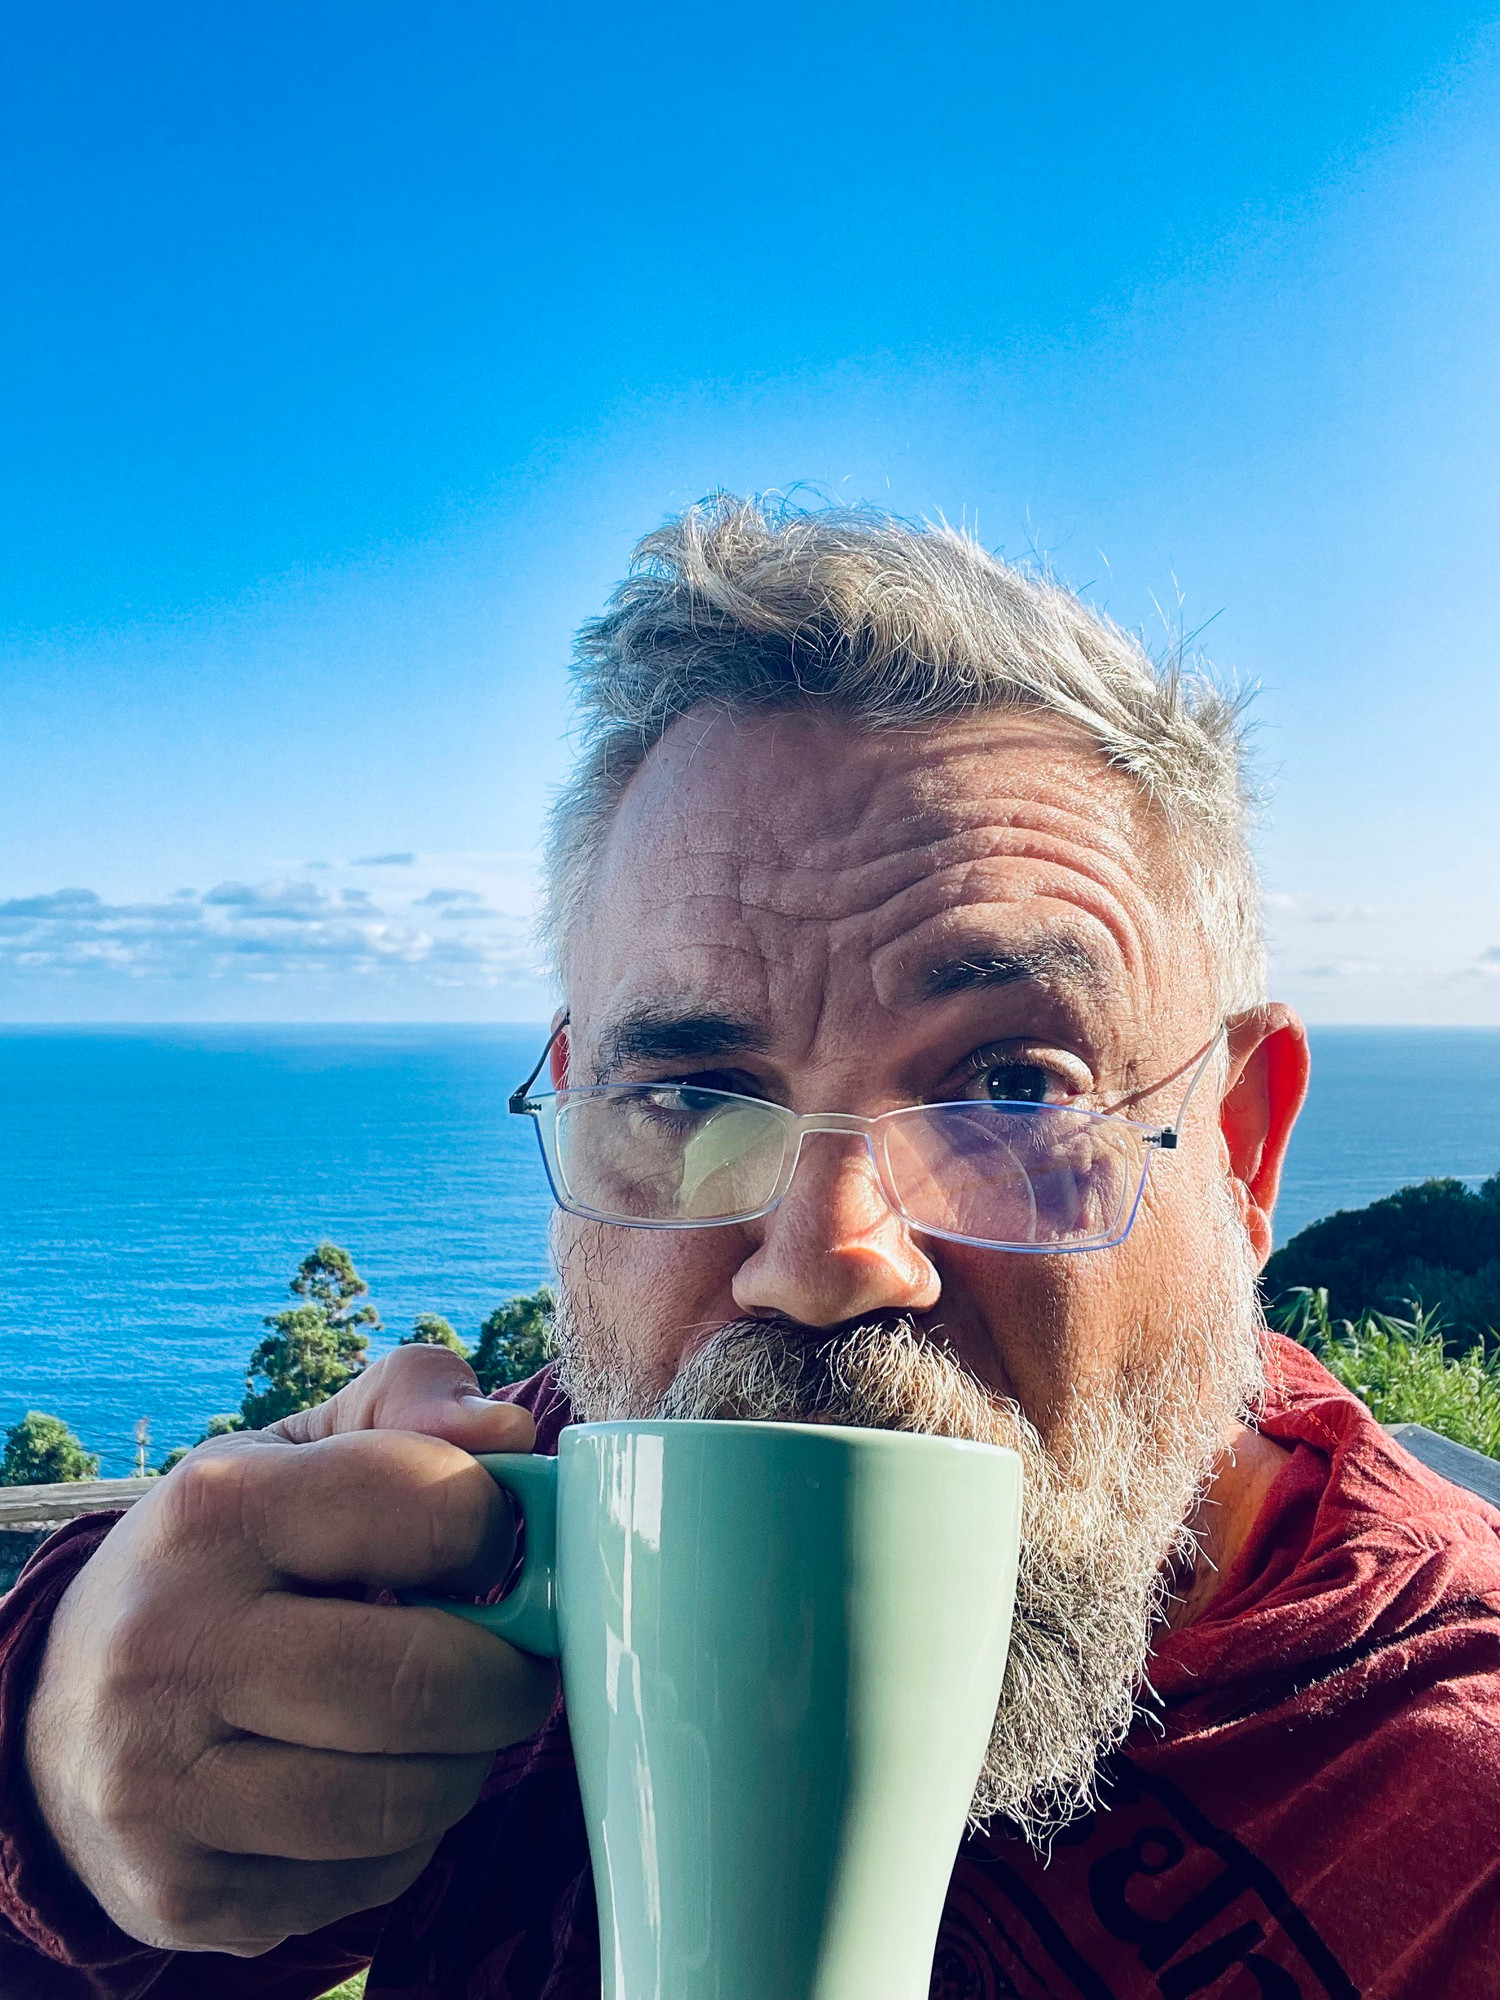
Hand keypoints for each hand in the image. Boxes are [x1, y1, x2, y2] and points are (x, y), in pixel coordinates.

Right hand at [24, 1345, 556, 1955]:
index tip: (489, 1551)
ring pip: (402, 1798)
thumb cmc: (230, 1557)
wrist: (69, 1710)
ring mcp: (162, 1783)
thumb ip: (410, 1402)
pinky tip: (372, 1786)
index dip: (494, 1532)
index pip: (430, 1508)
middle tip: (514, 1666)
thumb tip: (509, 1432)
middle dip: (508, 1679)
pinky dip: (407, 1839)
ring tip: (447, 1726)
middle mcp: (169, 1644)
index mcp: (215, 1508)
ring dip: (465, 1765)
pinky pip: (368, 1879)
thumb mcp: (297, 1450)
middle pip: (423, 1682)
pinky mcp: (181, 1891)